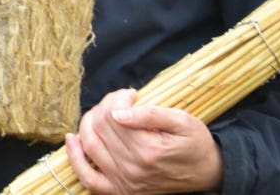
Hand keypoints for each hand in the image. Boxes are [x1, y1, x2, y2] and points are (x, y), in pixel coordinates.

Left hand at [64, 88, 222, 193]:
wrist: (206, 173)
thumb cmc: (195, 144)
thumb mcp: (182, 121)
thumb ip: (150, 114)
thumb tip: (118, 111)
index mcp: (148, 150)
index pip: (112, 115)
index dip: (117, 97)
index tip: (131, 94)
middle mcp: (132, 169)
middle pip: (99, 127)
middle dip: (105, 106)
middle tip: (119, 101)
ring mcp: (124, 183)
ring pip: (90, 146)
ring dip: (88, 124)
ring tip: (102, 113)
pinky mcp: (120, 191)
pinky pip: (88, 178)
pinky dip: (75, 159)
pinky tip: (73, 140)